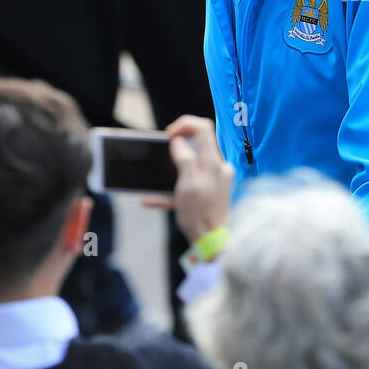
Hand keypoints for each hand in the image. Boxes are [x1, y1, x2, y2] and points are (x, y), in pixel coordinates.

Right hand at [147, 115, 232, 241]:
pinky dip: (171, 191)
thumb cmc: (199, 214)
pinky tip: (150, 200)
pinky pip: (189, 187)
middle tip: (161, 153)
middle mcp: (218, 169)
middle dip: (178, 146)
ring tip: (155, 177)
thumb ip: (184, 159)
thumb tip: (178, 141)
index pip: (203, 128)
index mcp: (213, 162)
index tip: (168, 134)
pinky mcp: (210, 196)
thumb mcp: (187, 184)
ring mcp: (215, 182)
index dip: (184, 125)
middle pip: (198, 145)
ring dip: (172, 169)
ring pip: (191, 167)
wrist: (212, 244)